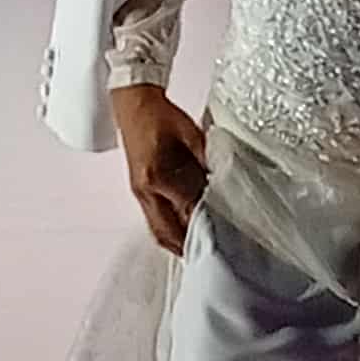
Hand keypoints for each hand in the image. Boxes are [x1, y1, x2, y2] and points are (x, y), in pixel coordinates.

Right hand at [111, 84, 207, 256]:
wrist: (134, 103)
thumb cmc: (162, 115)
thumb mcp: (193, 135)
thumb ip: (208, 162)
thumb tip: (224, 185)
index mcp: (159, 175)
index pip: (187, 210)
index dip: (206, 224)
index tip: (225, 237)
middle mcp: (146, 189)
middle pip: (168, 231)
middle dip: (188, 247)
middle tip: (211, 257)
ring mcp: (139, 192)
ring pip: (158, 230)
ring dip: (176, 244)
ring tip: (198, 252)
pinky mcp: (138, 190)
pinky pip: (152, 220)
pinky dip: (168, 231)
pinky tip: (183, 234)